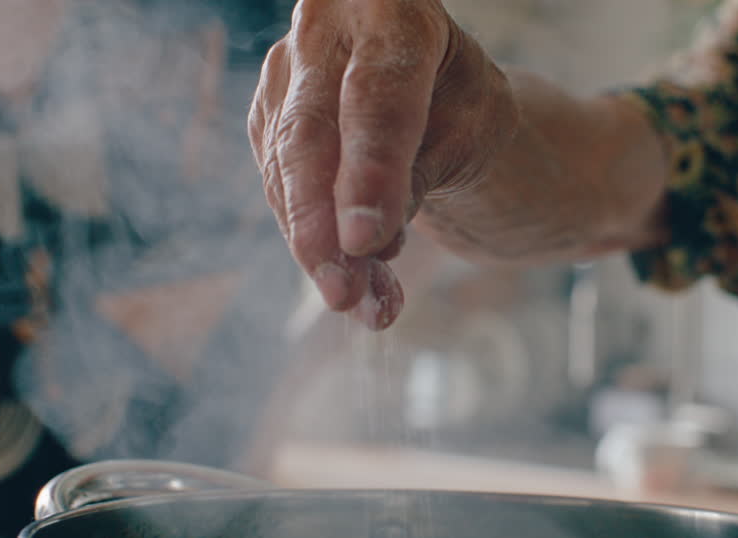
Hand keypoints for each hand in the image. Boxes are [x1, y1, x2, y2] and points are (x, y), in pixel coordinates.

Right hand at [248, 0, 517, 329]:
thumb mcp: (469, 128)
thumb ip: (417, 173)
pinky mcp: (267, 118)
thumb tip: (367, 244)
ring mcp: (285, 72)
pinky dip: (313, 244)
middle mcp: (325, 29)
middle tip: (341, 293)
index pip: (378, 94)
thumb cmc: (459, 100)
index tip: (367, 241)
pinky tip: (352, 287)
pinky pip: (279, 189)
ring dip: (319, 251)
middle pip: (310, 135)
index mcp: (391, 8)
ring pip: (287, 172)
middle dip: (322, 226)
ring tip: (365, 308)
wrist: (432, 93)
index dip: (370, 170)